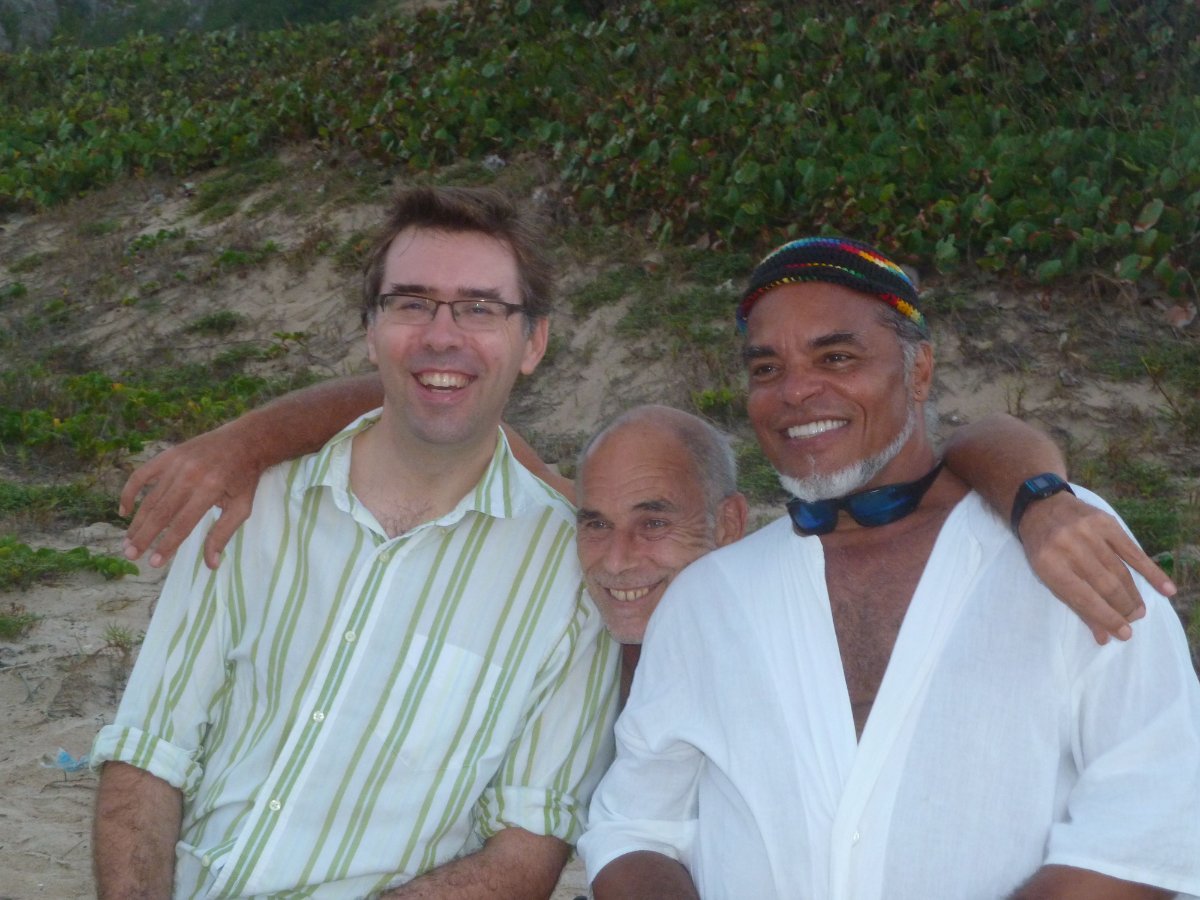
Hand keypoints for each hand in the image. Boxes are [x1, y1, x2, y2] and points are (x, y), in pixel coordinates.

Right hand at [120, 422, 262, 568]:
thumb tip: (211, 565)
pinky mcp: (168, 455)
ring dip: (137, 521)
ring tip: (128, 541)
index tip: (154, 563)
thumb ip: (223, 534)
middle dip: (144, 536)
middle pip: (161, 512)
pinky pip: (142, 475)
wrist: (245, 441)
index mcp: (210, 489)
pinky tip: (124, 511)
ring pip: (150, 498)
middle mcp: (190, 475)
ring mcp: (176, 463)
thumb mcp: (242, 507)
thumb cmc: (244, 479)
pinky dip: (129, 492)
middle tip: (131, 555)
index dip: (167, 545)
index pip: (182, 524)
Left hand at [1018, 492, 1176, 643]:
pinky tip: (1165, 588)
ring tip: (1139, 610)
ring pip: (1120, 571)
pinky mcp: (1105, 522)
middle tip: (1133, 619)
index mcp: (1049, 564)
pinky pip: (1133, 551)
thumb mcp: (1047, 575)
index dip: (1107, 618)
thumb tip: (1104, 637)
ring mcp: (1089, 533)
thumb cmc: (1043, 547)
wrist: (1041, 506)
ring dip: (1133, 594)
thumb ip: (1075, 604)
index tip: (1124, 633)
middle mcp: (1069, 547)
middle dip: (1123, 607)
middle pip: (1106, 585)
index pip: (1084, 598)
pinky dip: (1151, 571)